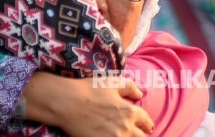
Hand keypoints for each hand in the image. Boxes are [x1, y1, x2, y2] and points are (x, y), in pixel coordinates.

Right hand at [24, 72, 153, 136]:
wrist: (66, 102)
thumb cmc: (88, 90)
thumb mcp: (111, 82)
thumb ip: (129, 86)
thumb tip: (140, 94)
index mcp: (129, 111)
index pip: (146, 121)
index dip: (147, 124)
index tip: (146, 126)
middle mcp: (125, 128)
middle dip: (142, 135)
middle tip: (138, 134)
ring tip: (124, 135)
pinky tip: (111, 136)